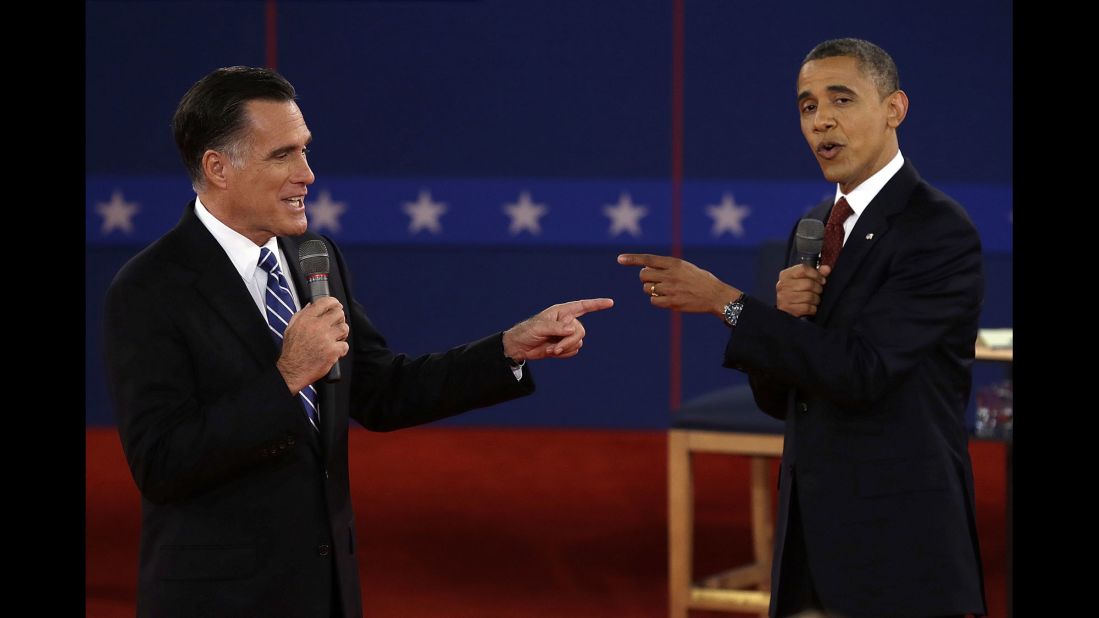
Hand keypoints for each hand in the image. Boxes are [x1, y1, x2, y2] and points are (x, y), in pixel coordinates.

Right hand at [277, 297, 349, 393]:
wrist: (293, 370)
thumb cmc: (292, 350)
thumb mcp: (291, 328)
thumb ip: (302, 314)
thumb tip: (311, 305)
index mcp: (306, 319)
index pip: (325, 302)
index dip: (334, 302)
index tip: (336, 305)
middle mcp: (317, 326)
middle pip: (338, 313)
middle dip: (339, 318)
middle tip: (336, 324)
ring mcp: (326, 339)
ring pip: (344, 328)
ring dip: (342, 333)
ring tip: (335, 338)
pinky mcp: (332, 351)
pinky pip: (345, 345)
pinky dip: (341, 348)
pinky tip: (334, 350)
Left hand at [502, 298, 613, 361]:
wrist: (520, 347)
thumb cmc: (527, 332)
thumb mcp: (539, 327)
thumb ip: (556, 327)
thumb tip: (572, 329)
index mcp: (562, 312)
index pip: (582, 306)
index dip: (597, 304)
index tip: (610, 302)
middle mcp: (567, 321)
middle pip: (580, 331)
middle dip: (569, 341)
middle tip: (556, 348)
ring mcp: (567, 334)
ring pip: (578, 342)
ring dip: (564, 348)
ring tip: (550, 349)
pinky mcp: (566, 345)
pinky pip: (574, 350)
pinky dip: (564, 354)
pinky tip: (553, 351)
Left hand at [617, 254, 740, 317]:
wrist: (715, 295)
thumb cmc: (700, 280)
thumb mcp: (685, 267)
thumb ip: (667, 266)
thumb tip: (646, 269)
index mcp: (674, 263)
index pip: (648, 259)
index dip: (632, 259)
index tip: (619, 258)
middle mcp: (671, 275)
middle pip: (643, 276)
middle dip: (645, 278)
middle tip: (655, 280)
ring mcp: (671, 289)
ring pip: (647, 289)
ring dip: (652, 290)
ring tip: (666, 290)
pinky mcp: (672, 302)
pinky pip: (653, 301)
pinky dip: (657, 300)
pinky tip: (667, 299)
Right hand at [775, 263, 830, 317]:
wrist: (785, 306)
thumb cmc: (796, 290)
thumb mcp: (803, 279)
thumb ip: (816, 273)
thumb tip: (827, 269)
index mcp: (786, 275)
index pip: (803, 269)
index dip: (816, 274)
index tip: (822, 280)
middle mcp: (783, 285)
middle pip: (808, 283)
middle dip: (818, 288)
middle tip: (818, 291)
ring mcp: (784, 297)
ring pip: (809, 296)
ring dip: (816, 299)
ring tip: (814, 299)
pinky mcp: (788, 308)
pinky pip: (807, 308)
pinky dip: (812, 308)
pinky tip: (810, 307)